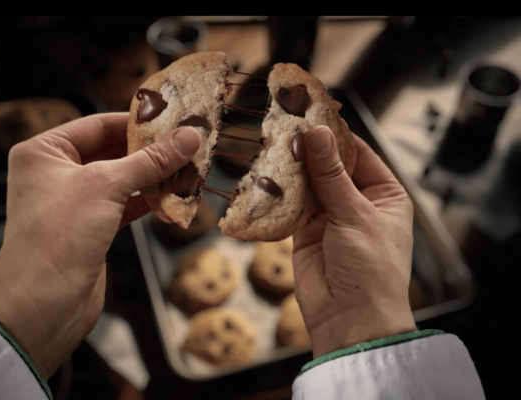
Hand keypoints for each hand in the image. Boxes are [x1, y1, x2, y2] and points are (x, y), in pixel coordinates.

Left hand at [0, 113, 200, 376]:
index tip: (174, 120)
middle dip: (151, 153)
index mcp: (45, 151)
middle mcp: (56, 173)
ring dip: (154, 179)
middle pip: (113, 152)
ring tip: (187, 172)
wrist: (42, 303)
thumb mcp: (107, 186)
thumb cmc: (59, 236)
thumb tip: (188, 136)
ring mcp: (73, 202)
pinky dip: (148, 202)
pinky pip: (124, 205)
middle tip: (188, 147)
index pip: (99, 124)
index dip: (138, 123)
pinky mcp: (89, 228)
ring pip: (122, 180)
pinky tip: (172, 200)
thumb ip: (151, 161)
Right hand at [293, 126, 416, 358]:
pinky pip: (291, 205)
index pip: (359, 153)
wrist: (350, 319)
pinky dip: (279, 193)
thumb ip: (331, 175)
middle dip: (310, 150)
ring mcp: (329, 216)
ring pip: (308, 183)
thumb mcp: (356, 215)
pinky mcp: (304, 231)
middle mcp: (357, 202)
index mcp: (384, 195)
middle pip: (330, 166)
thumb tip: (317, 135)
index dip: (337, 134)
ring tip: (272, 145)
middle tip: (285, 125)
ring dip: (292, 169)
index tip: (312, 112)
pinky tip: (266, 175)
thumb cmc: (371, 269)